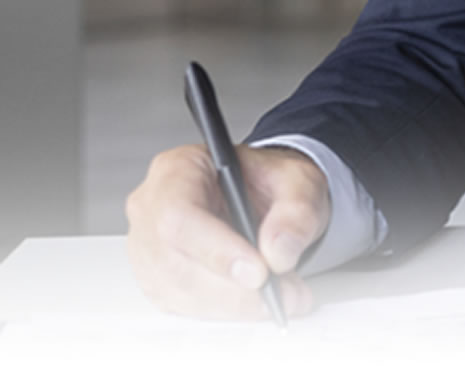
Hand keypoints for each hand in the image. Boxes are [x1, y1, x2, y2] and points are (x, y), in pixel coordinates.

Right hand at [126, 143, 330, 318]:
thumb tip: (278, 251)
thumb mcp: (298, 180)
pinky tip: (260, 303)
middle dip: (235, 288)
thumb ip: (295, 210)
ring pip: (181, 292)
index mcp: (177, 169)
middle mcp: (153, 209)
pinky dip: (228, 312)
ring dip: (236, 306)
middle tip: (284, 294)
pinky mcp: (160, 281)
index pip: (179, 215)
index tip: (258, 272)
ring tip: (285, 298)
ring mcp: (149, 249)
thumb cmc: (269, 181)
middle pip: (176, 262)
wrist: (265, 197)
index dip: (216, 249)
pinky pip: (187, 308)